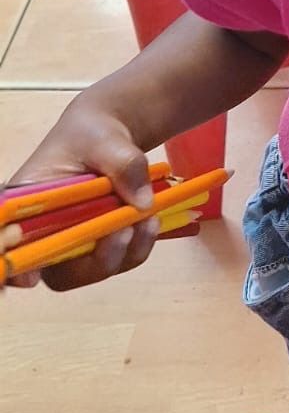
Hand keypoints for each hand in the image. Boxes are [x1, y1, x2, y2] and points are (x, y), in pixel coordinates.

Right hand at [3, 101, 159, 291]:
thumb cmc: (92, 134)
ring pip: (93, 270)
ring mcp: (73, 243)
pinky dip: (138, 246)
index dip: (15, 270)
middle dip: (95, 260)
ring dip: (125, 251)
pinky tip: (150, 220)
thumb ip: (122, 164)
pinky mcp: (99, 246)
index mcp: (26, 206)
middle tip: (124, 230)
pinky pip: (119, 260)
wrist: (111, 136)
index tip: (29, 278)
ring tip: (148, 217)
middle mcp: (43, 233)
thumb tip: (142, 203)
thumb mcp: (104, 139)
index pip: (9, 246)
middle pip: (58, 271)